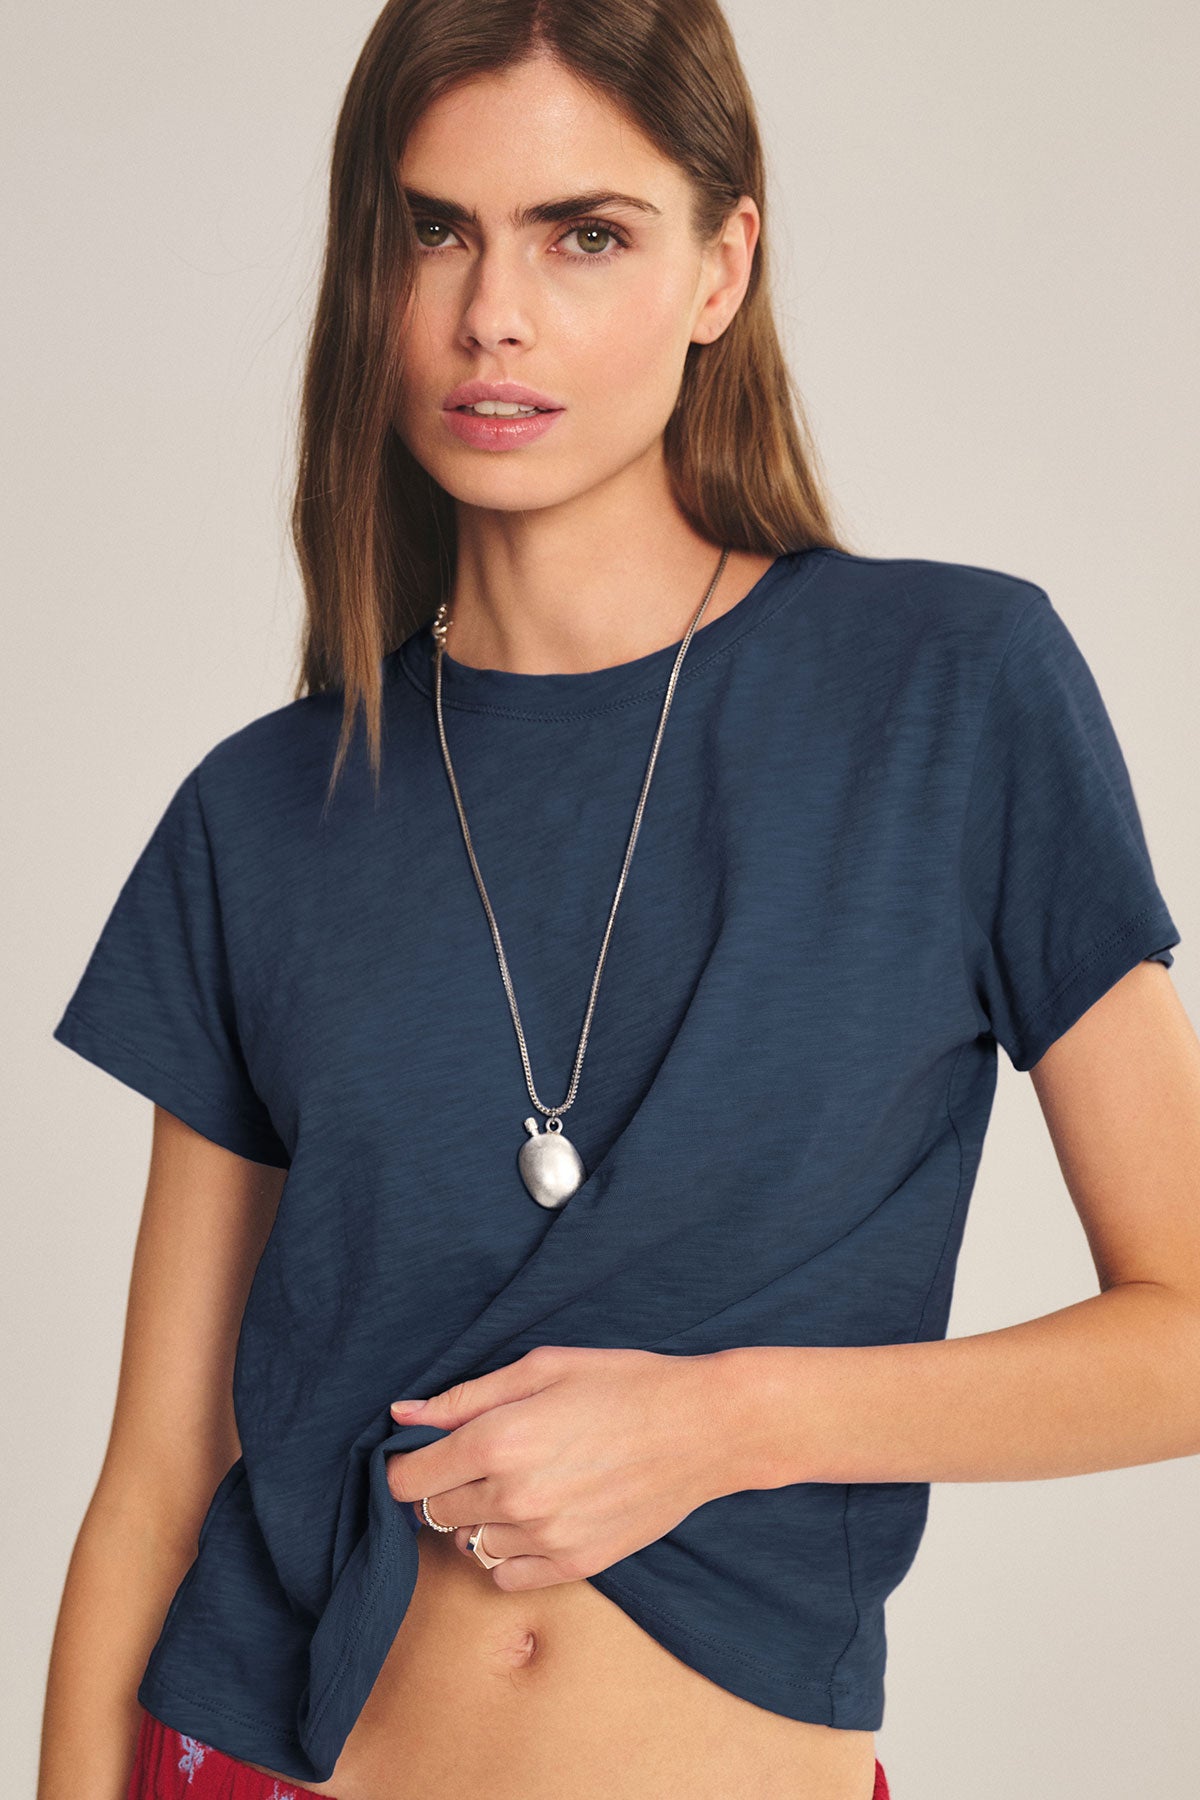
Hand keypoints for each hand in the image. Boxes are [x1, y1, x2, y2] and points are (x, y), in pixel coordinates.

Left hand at [385, 1343, 733, 1590]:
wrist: (702, 1427)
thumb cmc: (623, 1383)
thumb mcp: (543, 1367)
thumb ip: (465, 1396)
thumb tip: (403, 1415)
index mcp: (500, 1439)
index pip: (409, 1480)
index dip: (404, 1466)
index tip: (415, 1455)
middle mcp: (515, 1496)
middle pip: (435, 1512)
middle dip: (444, 1486)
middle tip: (477, 1459)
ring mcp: (546, 1536)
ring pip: (469, 1543)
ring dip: (478, 1518)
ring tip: (516, 1484)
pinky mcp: (576, 1564)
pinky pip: (506, 1575)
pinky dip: (507, 1552)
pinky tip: (533, 1518)